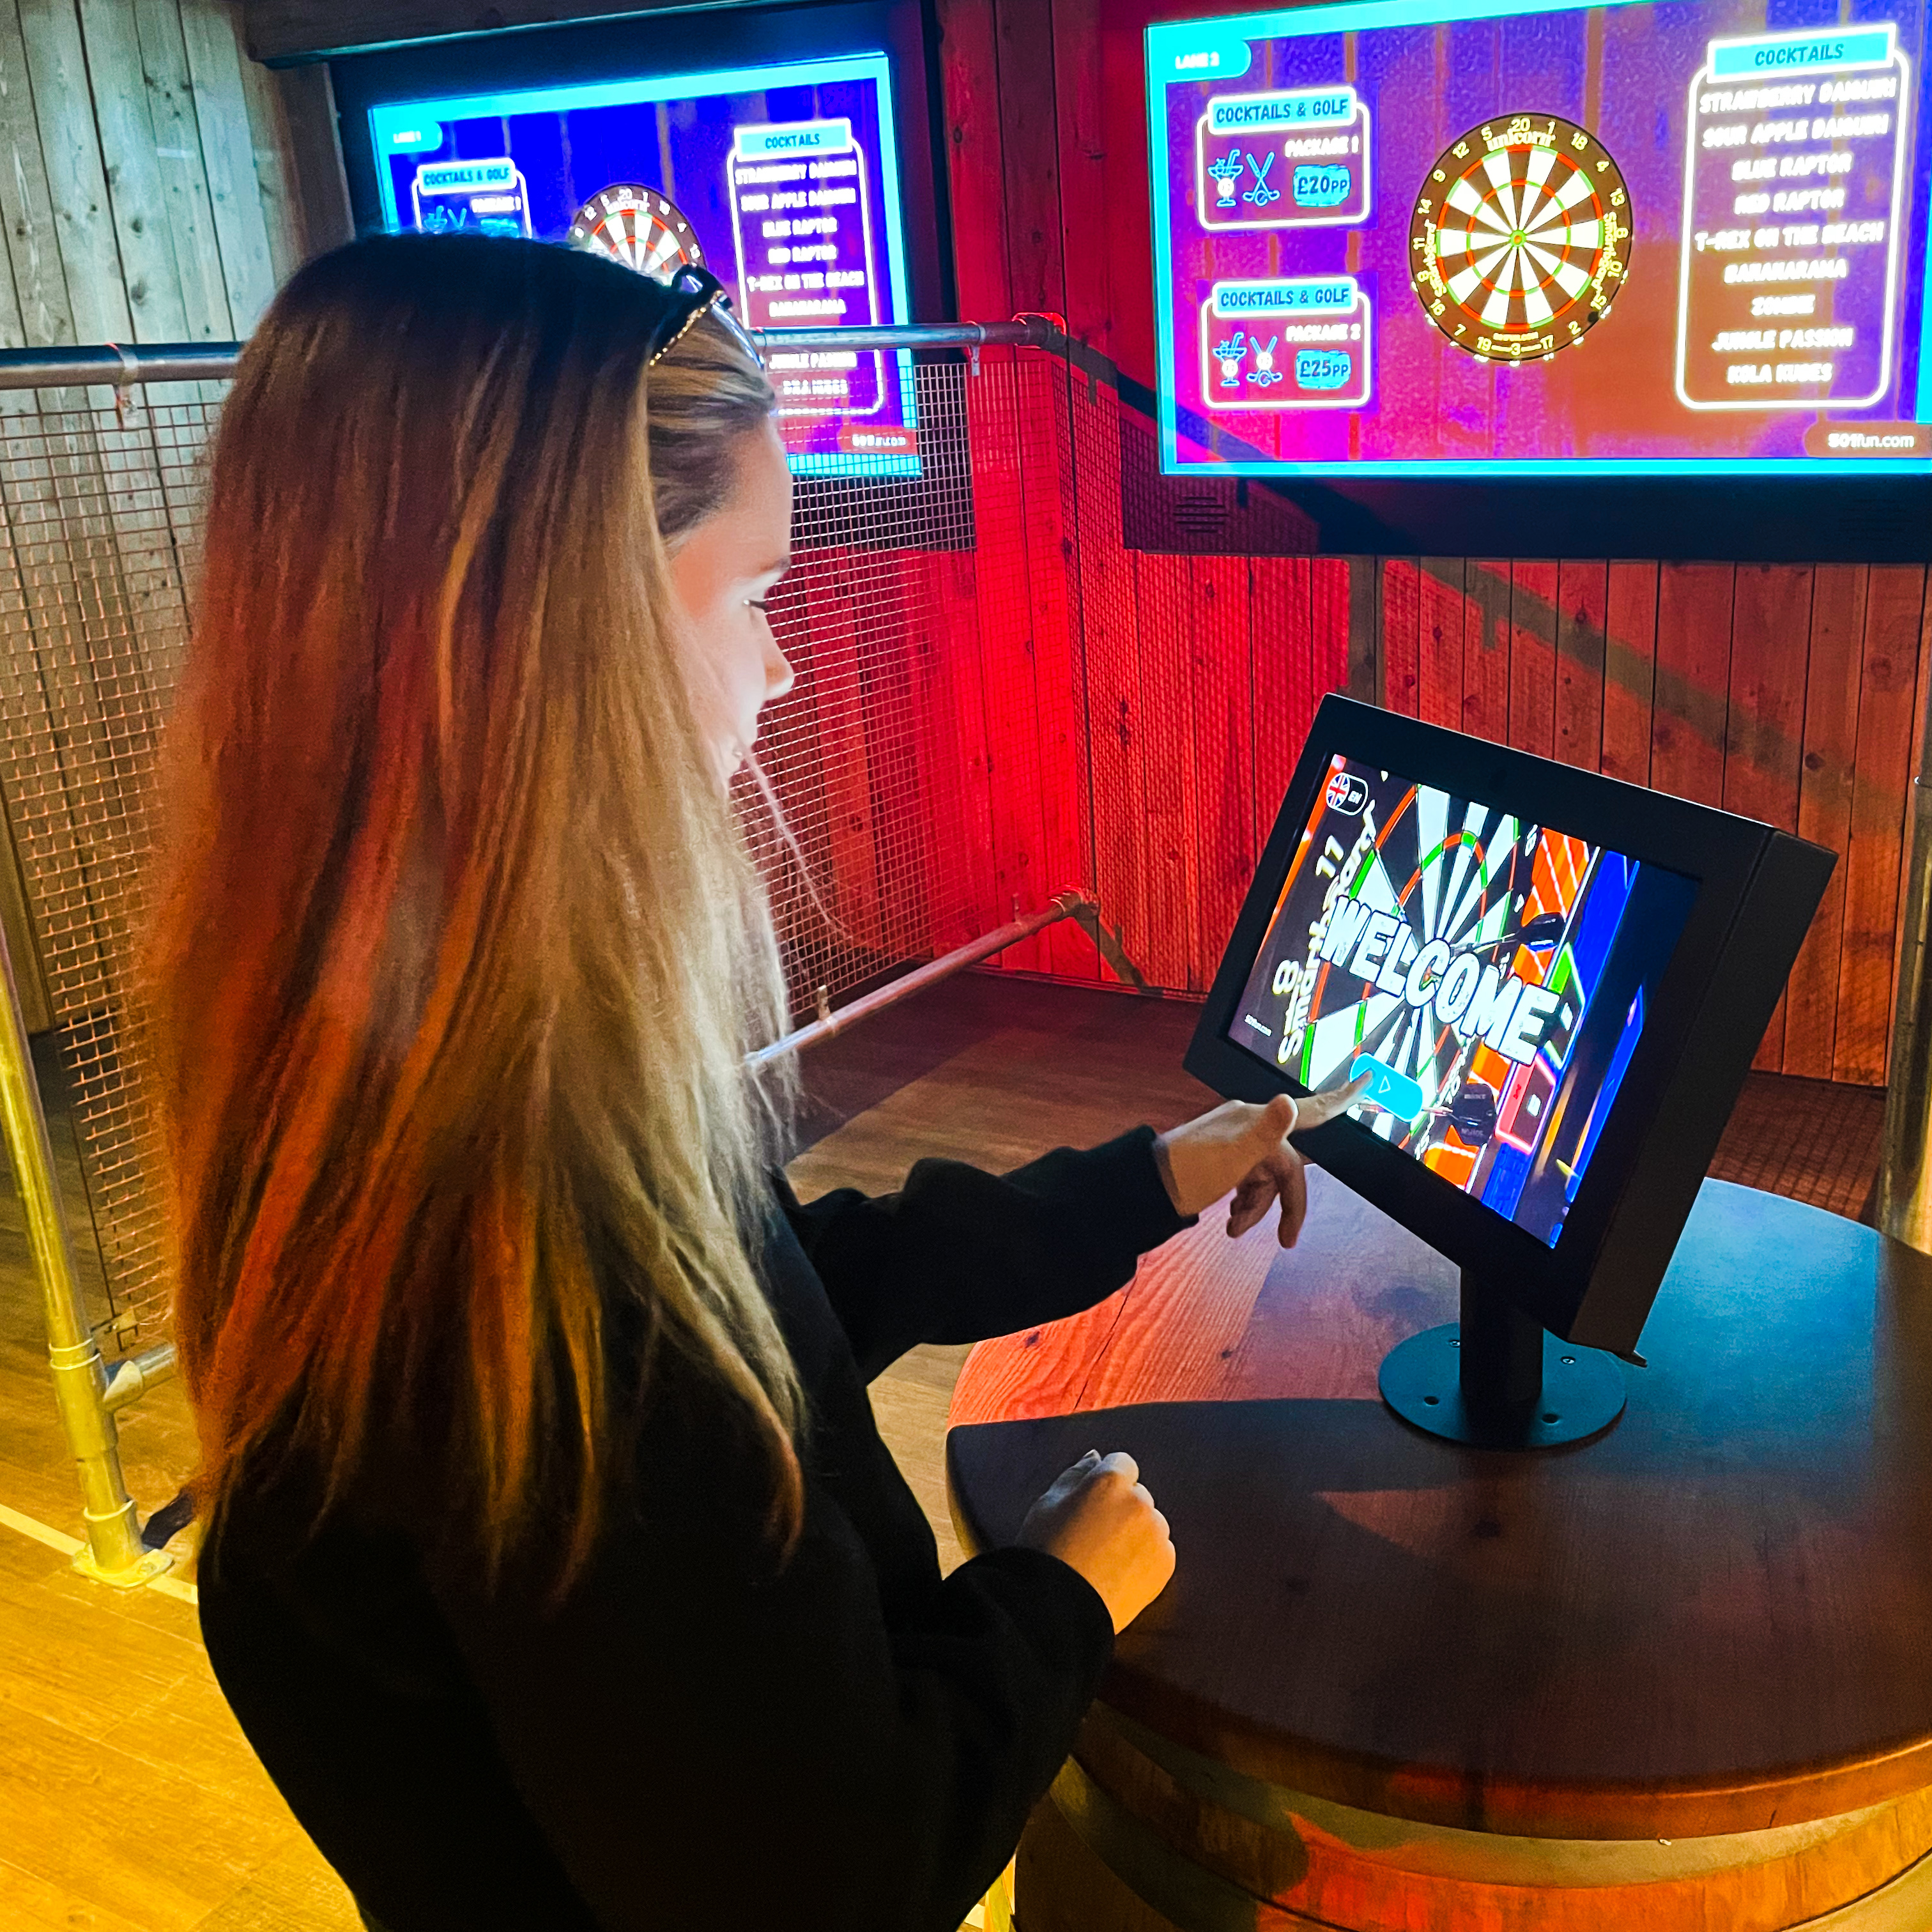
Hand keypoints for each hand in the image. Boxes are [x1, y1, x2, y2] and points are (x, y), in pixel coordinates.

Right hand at [1015, 1450, 1174, 1634]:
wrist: (1061, 1607)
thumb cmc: (1047, 1551)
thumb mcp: (1048, 1502)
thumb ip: (1076, 1473)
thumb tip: (1096, 1456)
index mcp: (1109, 1481)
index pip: (1122, 1463)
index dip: (1106, 1482)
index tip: (1093, 1503)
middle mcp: (1139, 1501)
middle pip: (1136, 1493)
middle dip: (1121, 1506)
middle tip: (1094, 1534)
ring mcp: (1156, 1532)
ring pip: (1150, 1521)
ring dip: (1135, 1531)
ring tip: (1107, 1557)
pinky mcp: (1165, 1562)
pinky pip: (1160, 1548)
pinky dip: (1146, 1556)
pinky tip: (1120, 1570)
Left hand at [1155, 1071, 1368, 1245]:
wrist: (1146, 1192)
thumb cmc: (1188, 1173)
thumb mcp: (1232, 1156)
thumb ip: (1266, 1132)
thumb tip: (1287, 1102)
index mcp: (1256, 1120)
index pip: (1308, 1110)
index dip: (1341, 1099)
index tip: (1367, 1082)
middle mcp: (1249, 1127)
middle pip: (1287, 1166)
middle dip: (1286, 1203)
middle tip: (1288, 1240)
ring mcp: (1236, 1145)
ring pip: (1267, 1179)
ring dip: (1257, 1209)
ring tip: (1235, 1229)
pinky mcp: (1223, 1163)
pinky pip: (1248, 1184)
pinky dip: (1244, 1206)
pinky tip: (1230, 1223)